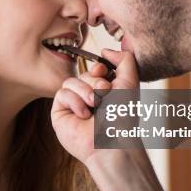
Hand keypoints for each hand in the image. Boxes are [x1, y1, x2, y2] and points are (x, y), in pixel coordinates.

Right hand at [51, 49, 139, 163]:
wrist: (111, 141)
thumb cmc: (122, 116)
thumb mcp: (130, 83)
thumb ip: (125, 60)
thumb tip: (106, 49)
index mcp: (105, 92)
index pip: (94, 69)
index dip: (98, 67)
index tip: (103, 72)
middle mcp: (89, 98)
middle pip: (83, 74)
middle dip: (94, 81)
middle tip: (104, 94)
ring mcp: (73, 105)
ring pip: (70, 81)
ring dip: (85, 91)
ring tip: (94, 106)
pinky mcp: (60, 113)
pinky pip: (61, 94)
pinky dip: (75, 102)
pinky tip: (84, 116)